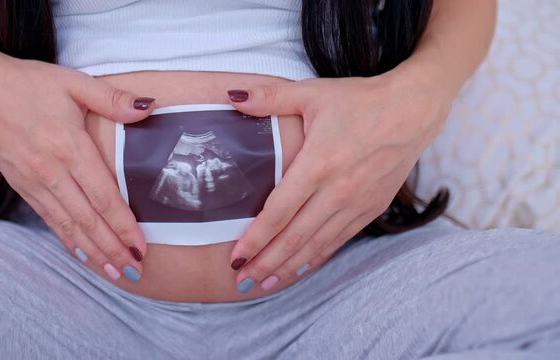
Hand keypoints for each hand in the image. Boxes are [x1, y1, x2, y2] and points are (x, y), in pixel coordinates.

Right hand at [0, 53, 154, 280]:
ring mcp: (33, 181)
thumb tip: (150, 108)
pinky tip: (81, 253)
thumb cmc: (29, 83)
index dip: (124, 226)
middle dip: (112, 248)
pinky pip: (49, 218)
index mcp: (68, 146)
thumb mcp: (74, 82)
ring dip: (92, 251)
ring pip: (68, 225)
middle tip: (133, 270)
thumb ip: (112, 99)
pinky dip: (67, 239)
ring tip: (113, 273)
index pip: (103, 196)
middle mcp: (51, 170)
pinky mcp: (21, 186)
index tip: (141, 247)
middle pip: (88, 219)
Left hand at [226, 72, 451, 291]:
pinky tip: (300, 268)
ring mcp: (356, 203)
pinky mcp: (371, 208)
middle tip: (242, 280)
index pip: (279, 212)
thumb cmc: (360, 100)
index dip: (255, 238)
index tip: (235, 257)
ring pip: (316, 245)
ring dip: (288, 267)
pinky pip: (338, 240)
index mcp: (318, 164)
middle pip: (294, 237)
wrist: (414, 109)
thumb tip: (232, 97)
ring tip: (264, 284)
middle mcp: (337, 191)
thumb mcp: (312, 93)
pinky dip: (316, 257)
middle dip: (265, 262)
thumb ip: (270, 98)